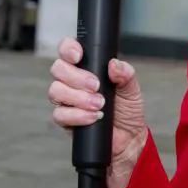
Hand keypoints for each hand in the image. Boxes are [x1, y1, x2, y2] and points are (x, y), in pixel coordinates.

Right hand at [48, 38, 147, 169]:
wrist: (129, 138)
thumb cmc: (128, 110)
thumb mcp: (131, 88)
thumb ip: (125, 73)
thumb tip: (114, 64)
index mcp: (87, 68)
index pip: (68, 50)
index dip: (68, 49)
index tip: (79, 56)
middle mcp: (73, 82)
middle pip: (58, 69)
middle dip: (77, 77)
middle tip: (97, 86)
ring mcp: (67, 100)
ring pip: (55, 91)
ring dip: (78, 97)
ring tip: (99, 104)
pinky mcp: (66, 120)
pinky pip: (59, 114)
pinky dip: (78, 115)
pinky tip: (93, 117)